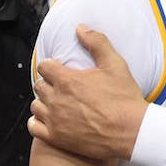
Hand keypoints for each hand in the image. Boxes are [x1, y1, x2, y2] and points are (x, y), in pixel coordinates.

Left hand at [29, 25, 148, 159]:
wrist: (131, 131)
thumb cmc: (124, 98)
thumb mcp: (115, 64)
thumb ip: (96, 43)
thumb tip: (80, 28)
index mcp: (68, 80)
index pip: (44, 66)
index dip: (52, 65)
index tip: (60, 68)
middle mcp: (57, 99)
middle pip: (38, 85)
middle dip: (47, 82)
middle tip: (61, 85)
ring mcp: (55, 120)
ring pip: (35, 106)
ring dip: (43, 101)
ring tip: (57, 101)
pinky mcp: (56, 138)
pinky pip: (34, 127)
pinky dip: (38, 121)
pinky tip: (50, 118)